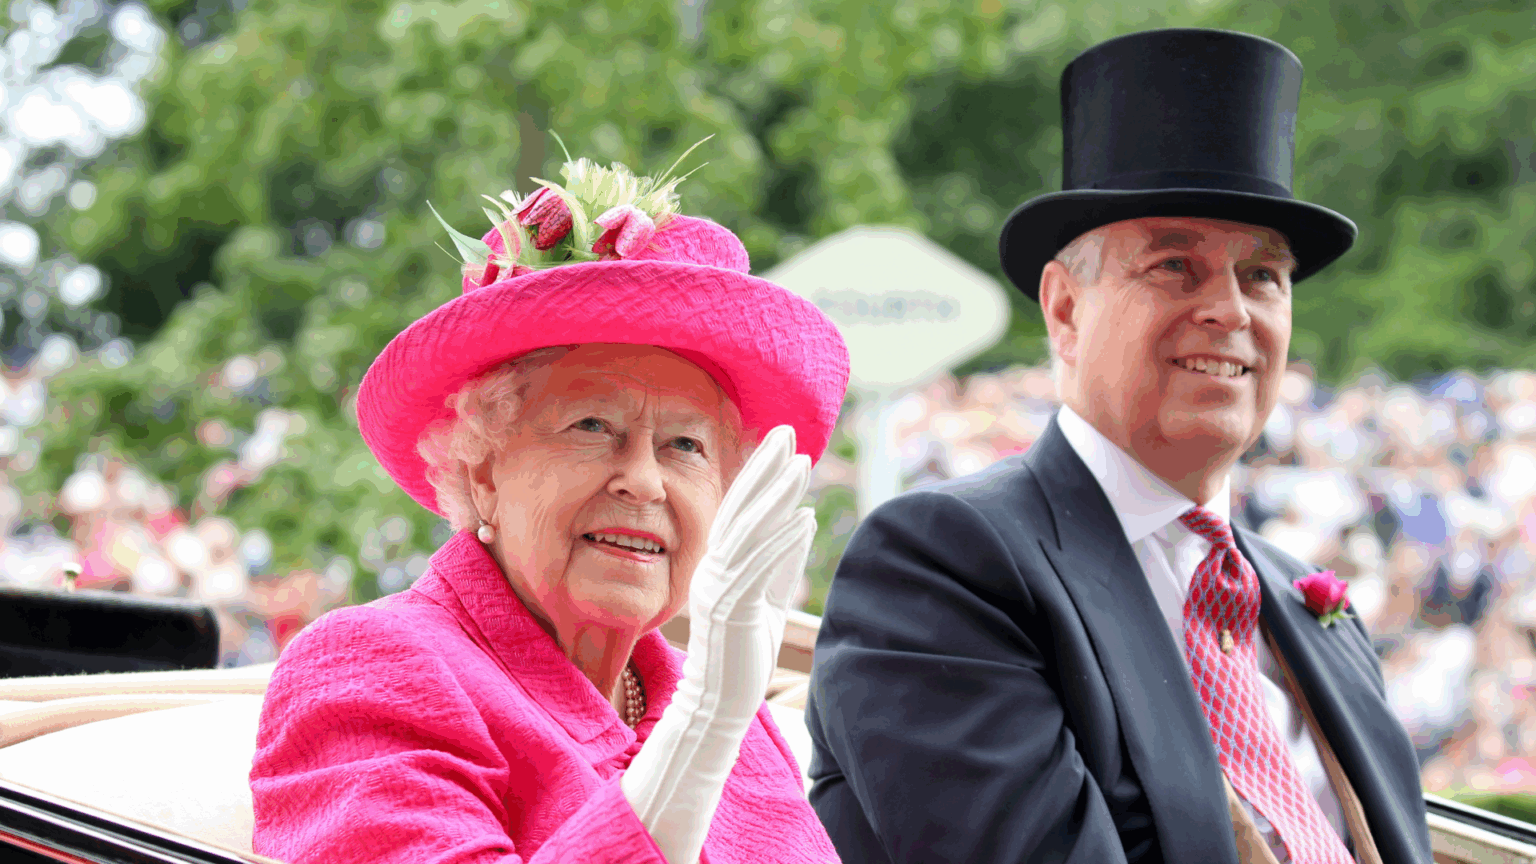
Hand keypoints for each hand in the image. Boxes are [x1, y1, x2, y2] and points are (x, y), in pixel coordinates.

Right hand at [622, 425, 815, 863]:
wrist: (719, 702)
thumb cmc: (743, 654)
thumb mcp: (767, 598)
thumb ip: (781, 561)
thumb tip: (803, 520)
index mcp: (719, 563)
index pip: (741, 508)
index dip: (761, 473)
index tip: (783, 441)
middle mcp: (713, 567)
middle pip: (740, 507)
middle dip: (765, 467)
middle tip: (788, 432)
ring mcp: (719, 586)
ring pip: (748, 530)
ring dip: (776, 496)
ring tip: (802, 465)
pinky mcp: (732, 608)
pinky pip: (757, 567)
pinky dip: (780, 540)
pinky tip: (804, 518)